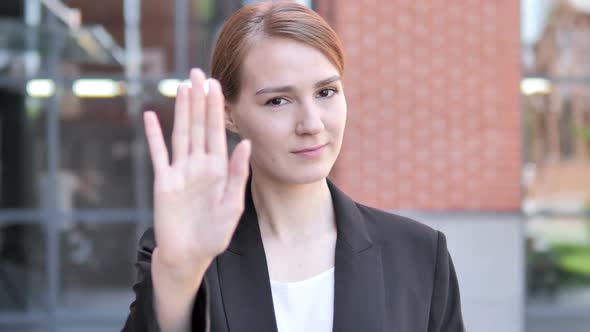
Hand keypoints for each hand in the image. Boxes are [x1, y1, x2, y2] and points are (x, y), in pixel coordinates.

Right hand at [144, 68, 250, 283]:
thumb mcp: (232, 204)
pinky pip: (158, 154)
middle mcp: (199, 165)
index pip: (217, 131)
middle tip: (197, 73)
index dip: (216, 108)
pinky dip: (154, 136)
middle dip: (199, 100)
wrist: (189, 254)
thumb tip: (245, 143)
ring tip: (181, 87)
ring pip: (180, 133)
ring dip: (180, 110)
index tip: (216, 85)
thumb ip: (238, 174)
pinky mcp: (164, 181)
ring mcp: (180, 171)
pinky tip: (151, 116)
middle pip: (198, 125)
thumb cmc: (215, 234)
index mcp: (219, 169)